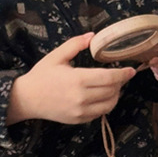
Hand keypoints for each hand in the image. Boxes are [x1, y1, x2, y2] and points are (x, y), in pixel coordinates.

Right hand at [7, 32, 135, 124]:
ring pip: (109, 105)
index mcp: (78, 80)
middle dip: (120, 83)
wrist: (26, 99)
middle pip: (112, 91)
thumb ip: (75, 45)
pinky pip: (100, 113)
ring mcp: (81, 111)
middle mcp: (82, 98)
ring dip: (115, 95)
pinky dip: (105, 104)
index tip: (131, 70)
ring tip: (113, 86)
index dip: (123, 74)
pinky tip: (102, 96)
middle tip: (120, 76)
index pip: (109, 78)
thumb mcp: (57, 56)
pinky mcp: (79, 120)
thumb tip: (93, 36)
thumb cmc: (41, 76)